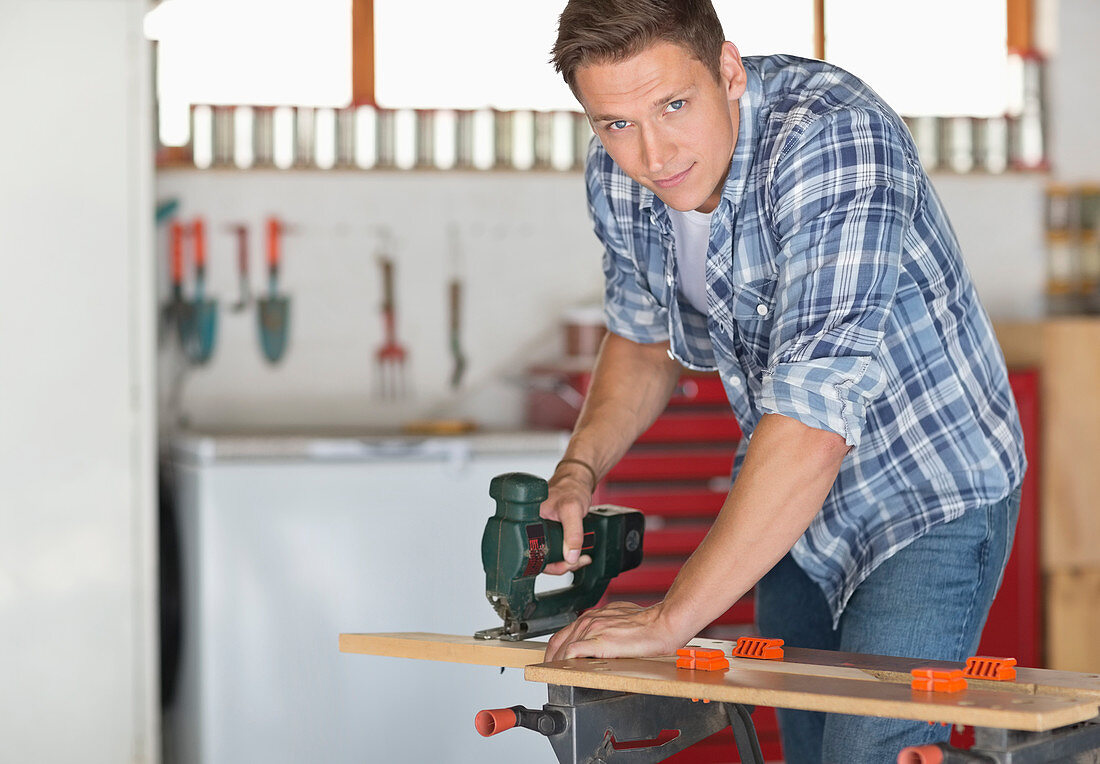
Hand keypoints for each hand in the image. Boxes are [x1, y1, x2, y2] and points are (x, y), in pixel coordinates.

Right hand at [541, 464, 594, 574]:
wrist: (577, 482)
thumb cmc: (570, 489)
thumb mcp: (572, 510)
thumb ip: (573, 534)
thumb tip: (571, 557)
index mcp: (527, 523)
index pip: (533, 554)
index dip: (551, 564)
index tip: (568, 562)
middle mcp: (531, 529)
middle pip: (542, 559)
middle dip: (561, 565)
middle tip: (577, 560)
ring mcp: (540, 531)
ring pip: (549, 556)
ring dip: (566, 560)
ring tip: (581, 557)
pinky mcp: (549, 532)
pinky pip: (555, 549)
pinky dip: (566, 553)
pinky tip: (576, 552)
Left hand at [543, 601, 685, 661]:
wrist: (663, 623)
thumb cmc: (648, 624)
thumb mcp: (620, 621)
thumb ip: (606, 629)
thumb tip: (602, 642)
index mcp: (594, 616)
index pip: (563, 634)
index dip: (554, 650)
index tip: (553, 662)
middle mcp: (590, 620)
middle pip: (558, 642)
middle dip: (551, 659)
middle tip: (549, 674)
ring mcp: (593, 629)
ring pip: (563, 647)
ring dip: (556, 663)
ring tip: (554, 676)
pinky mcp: (599, 641)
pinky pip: (572, 652)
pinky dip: (565, 663)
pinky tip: (564, 671)